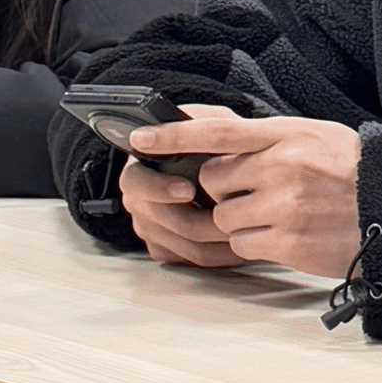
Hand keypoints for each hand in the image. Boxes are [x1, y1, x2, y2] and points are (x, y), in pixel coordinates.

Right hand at [119, 104, 249, 268]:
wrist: (223, 167)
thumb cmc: (214, 141)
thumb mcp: (210, 121)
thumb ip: (198, 123)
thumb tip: (179, 127)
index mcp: (139, 168)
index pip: (136, 182)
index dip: (160, 188)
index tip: (188, 189)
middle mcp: (138, 201)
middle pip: (161, 222)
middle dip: (199, 221)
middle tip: (229, 218)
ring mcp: (151, 228)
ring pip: (181, 246)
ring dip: (215, 242)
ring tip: (245, 231)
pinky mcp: (167, 249)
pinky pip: (190, 260)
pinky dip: (219, 255)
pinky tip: (242, 243)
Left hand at [129, 108, 362, 278]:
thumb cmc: (351, 169)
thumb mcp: (311, 134)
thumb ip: (262, 133)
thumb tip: (208, 130)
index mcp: (286, 134)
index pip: (218, 130)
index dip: (174, 133)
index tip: (141, 137)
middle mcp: (282, 168)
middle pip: (213, 179)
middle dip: (222, 189)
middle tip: (251, 190)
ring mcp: (284, 207)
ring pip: (224, 216)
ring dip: (239, 219)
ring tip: (275, 214)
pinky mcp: (288, 243)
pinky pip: (243, 244)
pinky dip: (255, 242)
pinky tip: (282, 234)